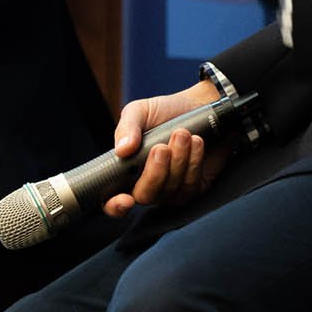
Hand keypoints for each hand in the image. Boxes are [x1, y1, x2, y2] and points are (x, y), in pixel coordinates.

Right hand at [102, 79, 228, 217]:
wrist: (199, 105)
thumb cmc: (165, 112)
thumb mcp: (140, 112)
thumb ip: (126, 128)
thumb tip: (122, 150)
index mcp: (127, 170)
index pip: (113, 201)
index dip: (115, 206)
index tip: (125, 200)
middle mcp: (147, 184)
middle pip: (145, 196)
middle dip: (155, 172)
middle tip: (162, 147)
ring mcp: (171, 190)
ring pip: (171, 191)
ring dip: (178, 161)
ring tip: (182, 134)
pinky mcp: (195, 187)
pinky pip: (192, 187)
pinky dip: (194, 163)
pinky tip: (196, 142)